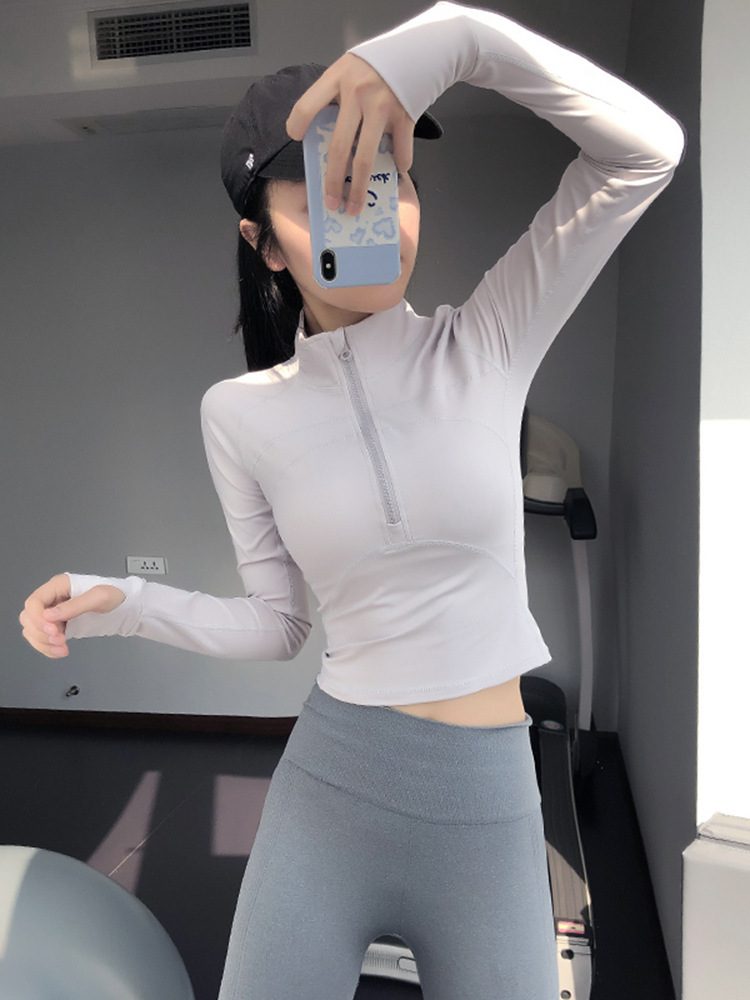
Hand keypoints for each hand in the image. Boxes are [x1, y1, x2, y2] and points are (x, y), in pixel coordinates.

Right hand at [20, 573, 124, 658]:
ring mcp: (56, 613)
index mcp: (59, 586)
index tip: (52, 630)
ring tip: (61, 647)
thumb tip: (50, 615)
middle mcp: (54, 598)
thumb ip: (74, 606)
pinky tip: (59, 651)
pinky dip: (47, 648)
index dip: (38, 618)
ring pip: (33, 630)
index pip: (34, 602)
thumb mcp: (99, 597)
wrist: (128, 606)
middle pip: (29, 618)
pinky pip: (43, 639)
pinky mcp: (61, 626)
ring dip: (42, 643)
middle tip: (59, 639)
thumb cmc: (117, 595)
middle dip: (40, 633)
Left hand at [286, 53, 414, 216]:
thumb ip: (334, 96)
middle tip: (330, 203)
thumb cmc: (376, 65)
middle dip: (332, 181)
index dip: (298, 124)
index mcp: (338, 78)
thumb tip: (320, 134)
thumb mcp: (347, 69)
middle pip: (338, 147)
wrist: (417, 50)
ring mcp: (382, 107)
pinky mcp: (405, 117)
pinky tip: (395, 173)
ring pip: (365, 159)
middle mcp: (358, 93)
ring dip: (359, 188)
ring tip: (354, 207)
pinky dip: (398, 166)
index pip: (308, 104)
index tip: (296, 139)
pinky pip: (399, 152)